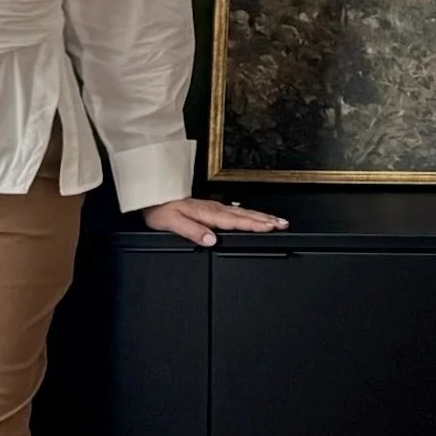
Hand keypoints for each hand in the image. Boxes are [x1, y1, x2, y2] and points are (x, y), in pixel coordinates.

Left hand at [142, 196, 288, 246]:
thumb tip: (211, 240)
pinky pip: (236, 210)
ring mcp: (214, 207)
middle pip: (245, 215)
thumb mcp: (171, 223)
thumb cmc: (160, 210)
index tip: (271, 227)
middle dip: (266, 219)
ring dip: (261, 216)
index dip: (254, 225)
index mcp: (207, 214)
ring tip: (277, 220)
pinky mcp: (211, 207)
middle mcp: (214, 209)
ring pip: (243, 211)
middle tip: (284, 223)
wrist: (152, 195)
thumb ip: (192, 231)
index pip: (235, 221)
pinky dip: (250, 213)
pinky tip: (254, 215)